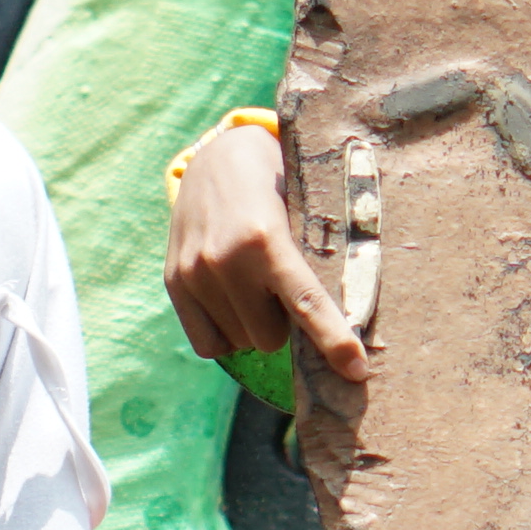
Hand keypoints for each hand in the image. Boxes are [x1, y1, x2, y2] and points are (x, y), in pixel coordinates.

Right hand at [161, 119, 361, 382]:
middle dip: (284, 323)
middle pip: (271, 338)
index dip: (335, 342)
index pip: (306, 304)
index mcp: (265, 239)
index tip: (357, 371)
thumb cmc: (277, 185)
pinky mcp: (173, 282)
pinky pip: (209, 345)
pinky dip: (228, 335)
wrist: (217, 158)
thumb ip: (318, 260)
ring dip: (255, 326)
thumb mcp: (304, 211)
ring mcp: (193, 274)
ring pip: (241, 343)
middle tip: (282, 288)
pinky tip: (233, 303)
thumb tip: (354, 320)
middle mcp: (224, 260)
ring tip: (255, 286)